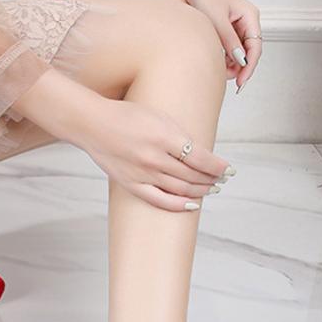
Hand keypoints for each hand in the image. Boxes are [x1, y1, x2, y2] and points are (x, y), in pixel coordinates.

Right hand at [71, 96, 233, 211]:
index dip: (218, 167)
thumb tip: (200, 153)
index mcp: (165, 137)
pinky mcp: (131, 184)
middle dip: (211, 179)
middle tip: (222, 180)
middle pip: (193, 176)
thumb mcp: (158, 116)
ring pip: (180, 189)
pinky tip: (191, 205)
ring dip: (200, 191)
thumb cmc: (125, 116)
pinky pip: (159, 200)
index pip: (201, 158)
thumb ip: (178, 135)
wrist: (92, 125)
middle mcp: (155, 158)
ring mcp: (142, 173)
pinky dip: (178, 205)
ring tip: (210, 189)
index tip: (228, 170)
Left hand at [180, 0, 261, 92]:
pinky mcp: (224, 26)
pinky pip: (229, 46)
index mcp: (249, 15)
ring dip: (232, 63)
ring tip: (219, 73)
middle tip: (228, 82)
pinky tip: (215, 63)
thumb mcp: (216, 20)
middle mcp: (246, 19)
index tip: (240, 82)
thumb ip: (229, 41)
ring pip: (239, 50)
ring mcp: (235, 23)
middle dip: (240, 67)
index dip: (249, 67)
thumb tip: (240, 61)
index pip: (256, 47)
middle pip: (249, 50)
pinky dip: (224, 56)